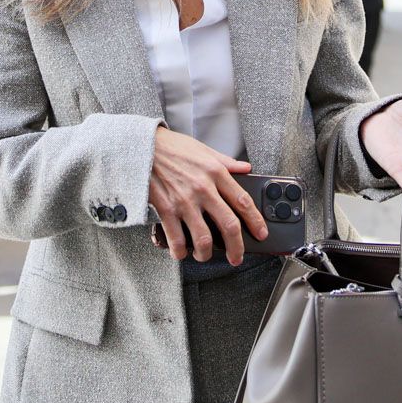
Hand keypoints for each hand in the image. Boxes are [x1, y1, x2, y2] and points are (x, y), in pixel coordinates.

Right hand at [148, 126, 266, 264]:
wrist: (141, 145)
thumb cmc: (172, 147)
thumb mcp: (203, 149)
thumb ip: (226, 161)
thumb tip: (245, 168)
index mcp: (216, 172)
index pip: (243, 201)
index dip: (255, 221)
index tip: (261, 233)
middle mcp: (204, 189)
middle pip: (229, 226)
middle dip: (237, 248)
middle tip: (237, 257)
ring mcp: (184, 201)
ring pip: (204, 239)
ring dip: (206, 255)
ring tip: (204, 256)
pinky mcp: (166, 209)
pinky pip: (177, 239)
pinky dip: (180, 252)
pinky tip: (181, 252)